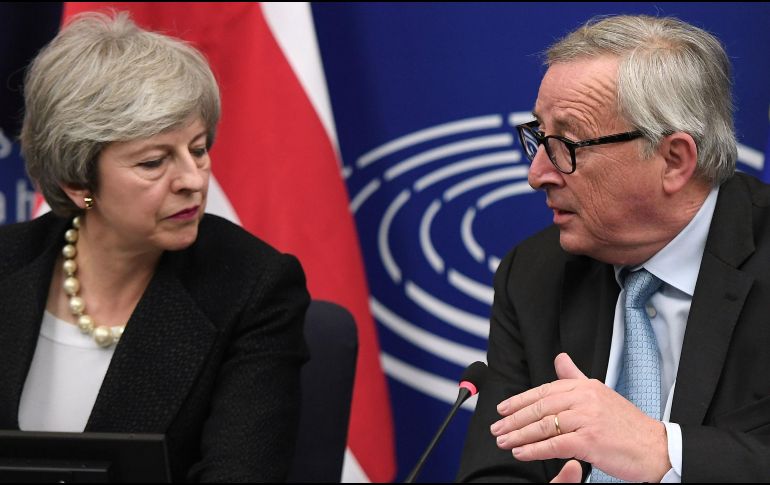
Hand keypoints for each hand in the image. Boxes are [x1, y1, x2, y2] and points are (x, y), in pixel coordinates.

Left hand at [489, 353, 670, 481]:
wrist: (657, 448)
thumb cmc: (628, 425)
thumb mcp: (601, 394)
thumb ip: (576, 378)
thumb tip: (560, 359)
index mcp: (585, 386)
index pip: (544, 390)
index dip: (520, 400)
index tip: (502, 409)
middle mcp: (585, 398)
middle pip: (540, 407)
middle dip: (514, 418)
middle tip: (496, 427)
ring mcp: (587, 418)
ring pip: (543, 425)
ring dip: (519, 435)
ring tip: (503, 441)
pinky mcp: (590, 440)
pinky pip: (554, 444)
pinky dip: (534, 449)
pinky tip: (521, 452)